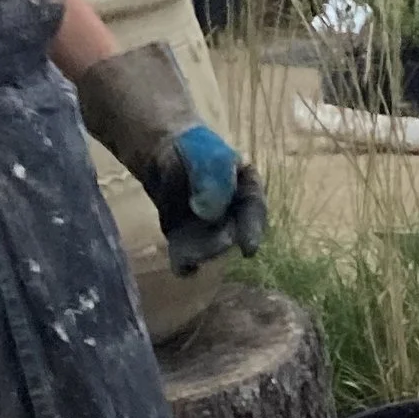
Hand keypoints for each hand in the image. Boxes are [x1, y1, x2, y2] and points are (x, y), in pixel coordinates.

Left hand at [155, 123, 268, 273]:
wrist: (163, 154)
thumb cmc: (192, 150)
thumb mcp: (204, 156)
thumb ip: (212, 178)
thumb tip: (211, 213)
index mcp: (248, 189)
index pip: (255, 211)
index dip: (253, 231)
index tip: (249, 250)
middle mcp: (234, 214)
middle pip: (233, 234)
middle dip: (222, 242)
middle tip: (213, 243)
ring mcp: (210, 229)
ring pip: (211, 248)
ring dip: (202, 252)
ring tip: (187, 252)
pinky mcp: (187, 239)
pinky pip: (188, 256)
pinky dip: (185, 264)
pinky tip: (182, 268)